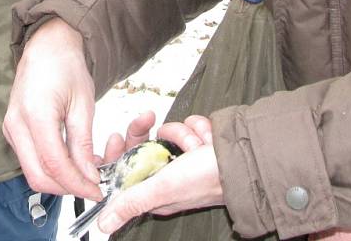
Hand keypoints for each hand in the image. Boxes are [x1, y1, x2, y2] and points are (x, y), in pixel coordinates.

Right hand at [2, 18, 101, 199]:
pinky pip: (29, 160)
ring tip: (85, 176)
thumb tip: (89, 177)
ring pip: (32, 172)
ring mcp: (10, 128)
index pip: (54, 164)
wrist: (46, 47)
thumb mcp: (83, 104)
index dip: (77, 184)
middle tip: (92, 189)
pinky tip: (70, 164)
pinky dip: (50, 169)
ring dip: (58, 181)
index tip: (97, 192)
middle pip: (37, 176)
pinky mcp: (12, 131)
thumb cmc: (67, 69)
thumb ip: (83, 144)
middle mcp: (16, 124)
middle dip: (66, 189)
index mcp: (36, 114)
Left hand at [96, 116, 224, 234]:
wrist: (247, 160)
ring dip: (185, 134)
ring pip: (170, 131)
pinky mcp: (200, 143)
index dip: (122, 151)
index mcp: (156, 189)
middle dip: (159, 135)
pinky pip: (189, 125)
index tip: (117, 136)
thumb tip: (103, 225)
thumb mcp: (162, 188)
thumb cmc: (207, 178)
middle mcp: (169, 173)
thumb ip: (132, 202)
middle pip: (147, 144)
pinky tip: (208, 140)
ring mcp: (186, 157)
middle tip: (164, 130)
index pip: (127, 167)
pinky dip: (200, 129)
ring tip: (199, 147)